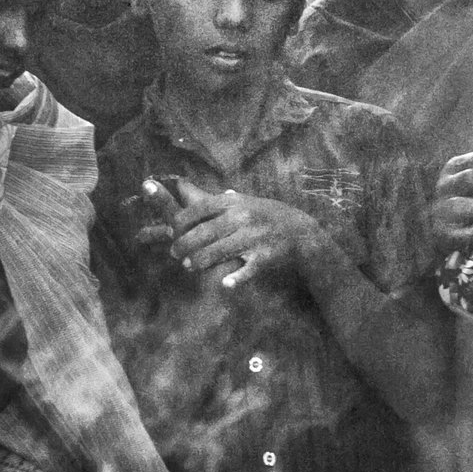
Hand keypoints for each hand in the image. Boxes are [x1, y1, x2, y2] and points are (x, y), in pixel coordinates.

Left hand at [163, 178, 329, 286]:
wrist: (301, 231)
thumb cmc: (268, 215)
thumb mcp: (245, 201)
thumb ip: (216, 200)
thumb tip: (183, 187)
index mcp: (235, 202)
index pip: (200, 209)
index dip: (181, 221)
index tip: (170, 230)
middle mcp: (242, 217)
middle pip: (204, 232)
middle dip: (184, 244)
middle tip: (174, 252)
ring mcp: (254, 237)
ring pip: (219, 251)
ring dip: (199, 260)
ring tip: (188, 266)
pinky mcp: (264, 257)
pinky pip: (247, 270)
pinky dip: (236, 278)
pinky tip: (224, 284)